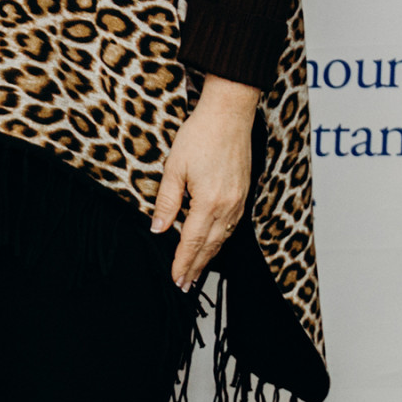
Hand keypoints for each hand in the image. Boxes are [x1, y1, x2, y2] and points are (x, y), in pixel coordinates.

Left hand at [152, 75, 258, 288]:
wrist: (230, 115)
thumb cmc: (200, 136)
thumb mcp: (174, 168)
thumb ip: (166, 202)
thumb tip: (158, 229)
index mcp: (209, 202)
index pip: (192, 241)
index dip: (182, 263)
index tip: (176, 280)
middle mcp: (229, 206)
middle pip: (210, 245)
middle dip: (197, 267)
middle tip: (186, 286)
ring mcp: (239, 201)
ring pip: (223, 237)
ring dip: (209, 257)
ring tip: (197, 272)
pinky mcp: (244, 193)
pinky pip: (232, 225)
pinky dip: (221, 240)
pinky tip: (213, 245)